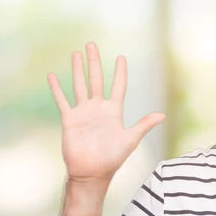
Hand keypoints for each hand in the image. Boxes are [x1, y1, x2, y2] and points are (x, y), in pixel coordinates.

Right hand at [47, 42, 165, 183]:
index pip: (118, 86)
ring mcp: (83, 112)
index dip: (120, 72)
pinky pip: (62, 100)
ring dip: (77, 69)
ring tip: (76, 53)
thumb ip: (144, 125)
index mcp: (114, 111)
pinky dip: (56, 88)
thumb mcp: (130, 139)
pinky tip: (52, 75)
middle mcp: (98, 108)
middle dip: (94, 62)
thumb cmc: (112, 158)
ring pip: (79, 85)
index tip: (121, 57)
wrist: (92, 172)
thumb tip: (163, 115)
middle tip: (91, 43)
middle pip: (96, 79)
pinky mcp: (69, 120)